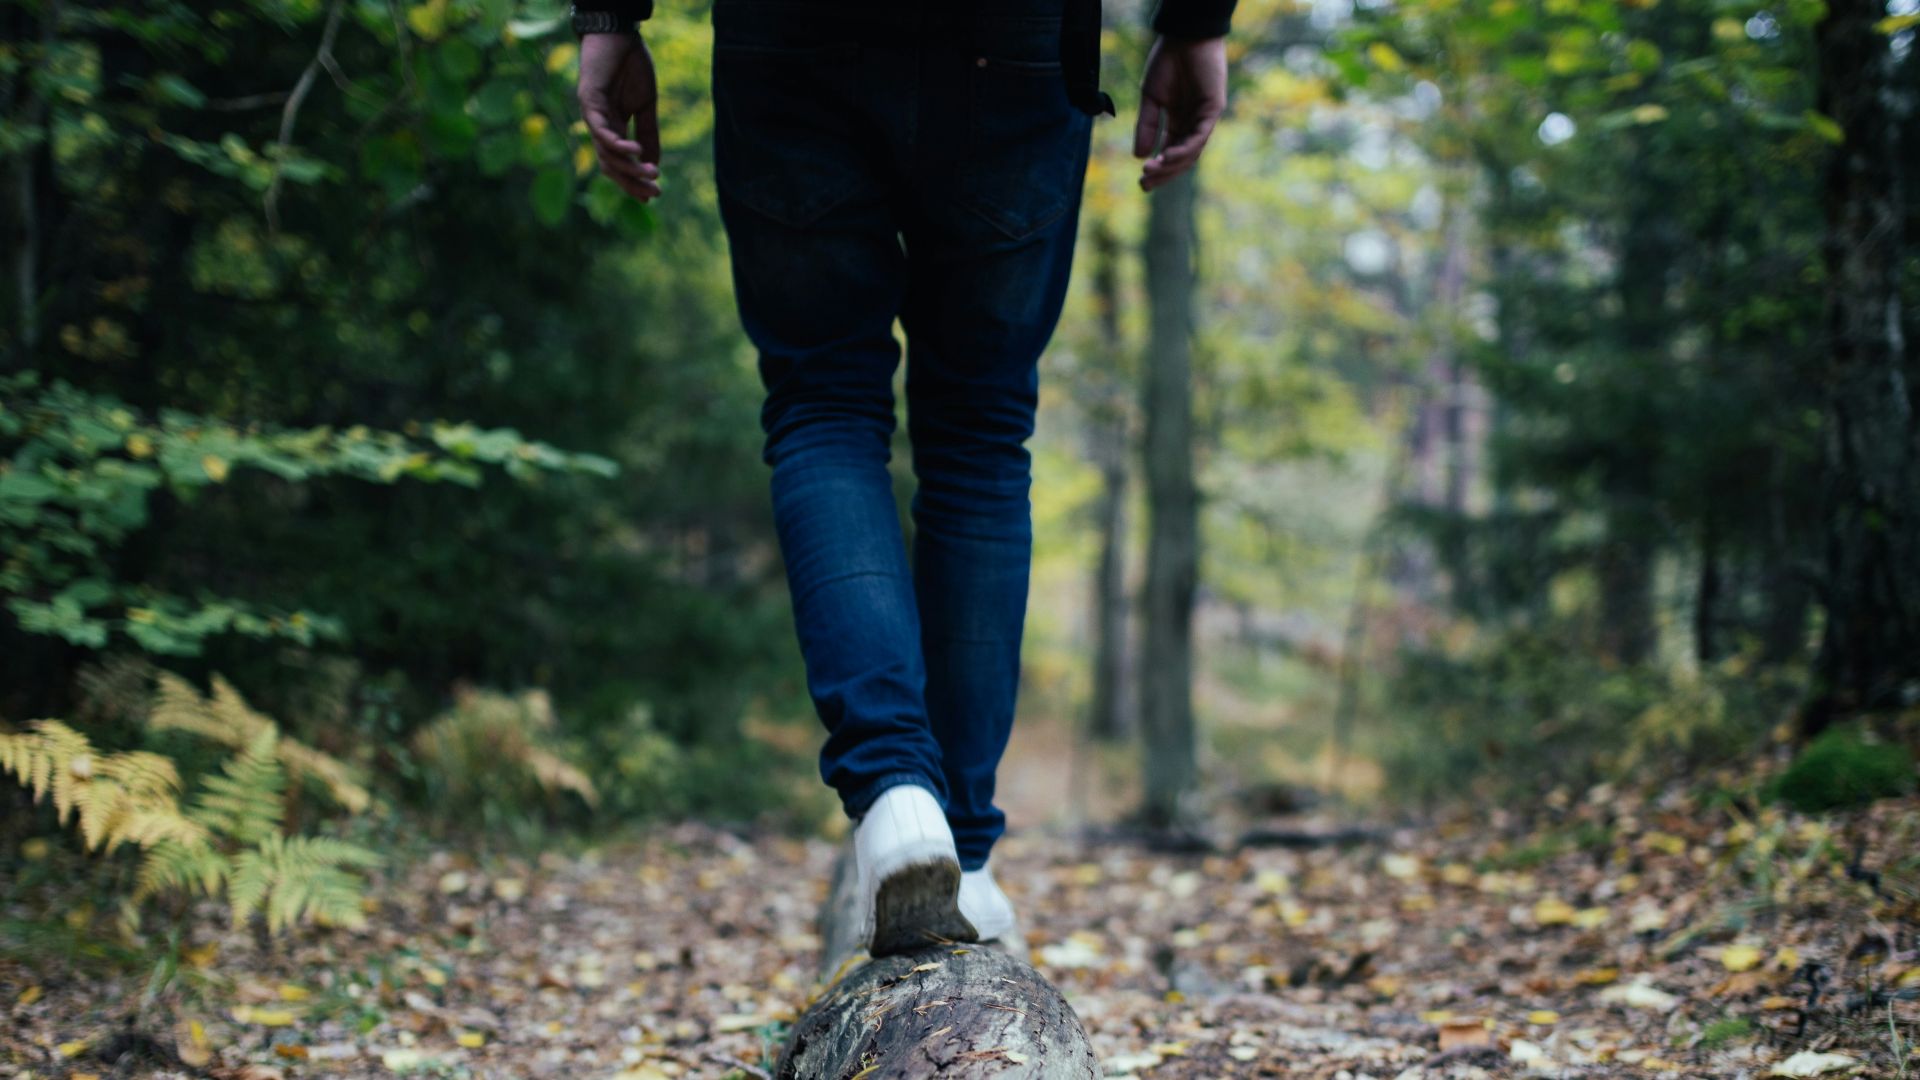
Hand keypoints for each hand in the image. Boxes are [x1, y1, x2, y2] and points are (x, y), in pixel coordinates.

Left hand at [577, 31, 661, 201]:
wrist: (620, 35)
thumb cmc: (632, 66)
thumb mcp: (646, 105)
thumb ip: (648, 133)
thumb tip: (653, 163)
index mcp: (613, 127)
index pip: (620, 162)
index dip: (633, 181)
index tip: (652, 196)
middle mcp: (599, 125)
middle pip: (610, 165)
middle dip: (632, 182)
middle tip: (654, 194)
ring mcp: (591, 115)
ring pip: (606, 152)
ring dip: (628, 167)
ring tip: (651, 173)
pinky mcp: (588, 100)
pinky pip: (601, 130)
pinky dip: (617, 143)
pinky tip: (635, 151)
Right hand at [1133, 35, 1227, 191]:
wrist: (1184, 37)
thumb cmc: (1168, 62)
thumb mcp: (1151, 98)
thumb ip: (1146, 125)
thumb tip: (1139, 155)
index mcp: (1179, 120)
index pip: (1170, 151)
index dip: (1157, 169)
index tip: (1141, 183)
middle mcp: (1193, 123)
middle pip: (1181, 158)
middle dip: (1163, 173)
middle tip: (1144, 185)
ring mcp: (1205, 117)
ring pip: (1191, 151)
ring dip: (1172, 164)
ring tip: (1151, 170)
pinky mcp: (1213, 109)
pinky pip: (1200, 135)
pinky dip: (1185, 148)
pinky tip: (1167, 156)